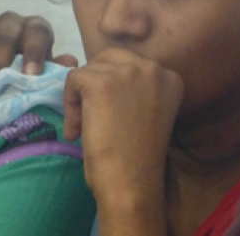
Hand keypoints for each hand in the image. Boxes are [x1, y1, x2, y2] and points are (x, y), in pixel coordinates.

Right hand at [0, 12, 77, 83]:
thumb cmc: (21, 77)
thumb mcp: (40, 75)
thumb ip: (54, 69)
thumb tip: (70, 61)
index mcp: (36, 29)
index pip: (38, 33)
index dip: (34, 53)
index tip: (29, 75)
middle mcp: (12, 22)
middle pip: (7, 35)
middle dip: (2, 61)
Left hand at [63, 48, 181, 235]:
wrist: (132, 180)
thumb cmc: (139, 155)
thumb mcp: (149, 111)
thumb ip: (137, 89)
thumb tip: (101, 74)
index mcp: (171, 77)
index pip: (131, 65)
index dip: (114, 89)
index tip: (115, 118)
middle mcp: (154, 68)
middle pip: (109, 59)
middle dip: (95, 85)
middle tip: (93, 117)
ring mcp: (128, 71)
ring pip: (89, 70)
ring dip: (80, 98)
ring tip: (84, 127)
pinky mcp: (100, 81)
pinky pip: (73, 79)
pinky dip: (69, 104)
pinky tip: (77, 129)